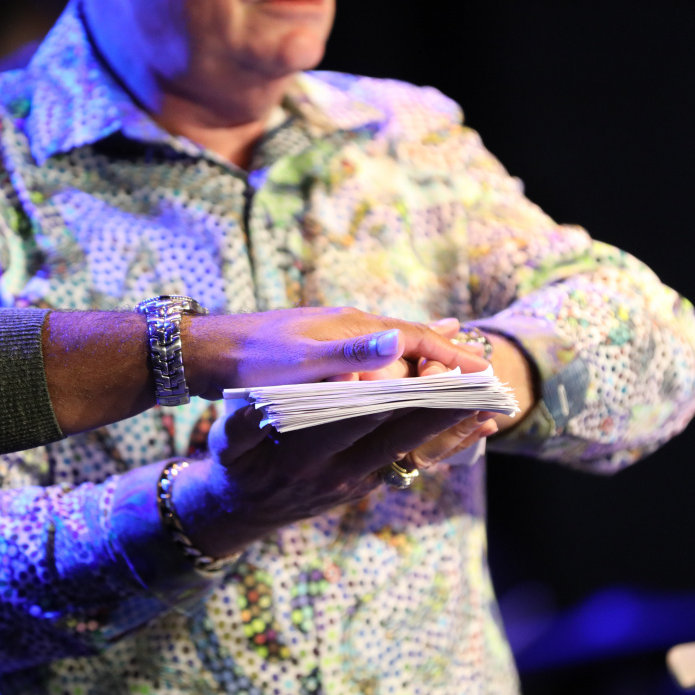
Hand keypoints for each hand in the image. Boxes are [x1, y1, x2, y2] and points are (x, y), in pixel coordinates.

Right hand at [168, 403, 498, 557]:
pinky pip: (412, 464)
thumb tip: (264, 402)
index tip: (432, 378)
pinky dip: (445, 446)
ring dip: (454, 433)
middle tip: (484, 392)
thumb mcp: (229, 441)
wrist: (241, 512)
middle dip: (444, 414)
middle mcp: (341, 475)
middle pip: (401, 438)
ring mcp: (358, 484)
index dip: (399, 399)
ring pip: (415, 453)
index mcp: (309, 457)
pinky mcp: (367, 486)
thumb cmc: (235, 465)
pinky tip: (475, 429)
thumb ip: (246, 423)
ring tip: (494, 409)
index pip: (363, 421)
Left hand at [185, 308, 488, 397]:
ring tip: (456, 360)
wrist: (212, 350)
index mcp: (354, 327)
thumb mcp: (304, 362)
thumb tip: (399, 339)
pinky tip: (399, 363)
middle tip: (482, 368)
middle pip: (412, 338)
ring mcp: (338, 335)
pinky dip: (396, 358)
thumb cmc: (255, 360)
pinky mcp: (324, 347)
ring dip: (425, 354)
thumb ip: (353, 354)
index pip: (416, 337)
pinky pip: (374, 353)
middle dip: (447, 353)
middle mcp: (351, 325)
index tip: (481, 369)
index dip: (451, 354)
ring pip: (393, 344)